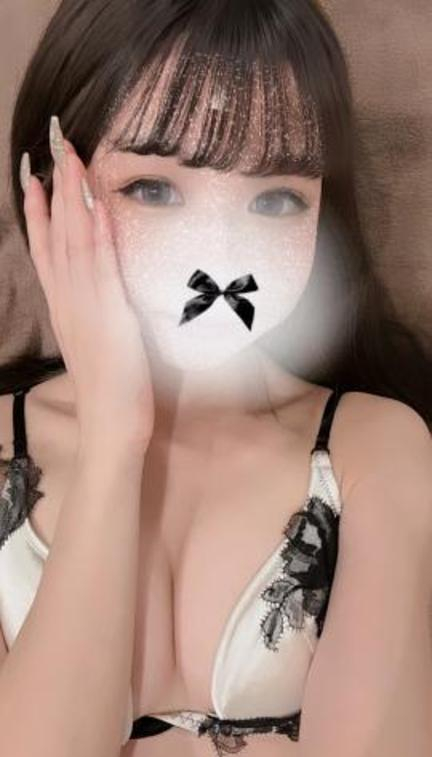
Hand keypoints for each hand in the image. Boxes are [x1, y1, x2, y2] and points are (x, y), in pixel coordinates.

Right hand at [21, 118, 154, 445]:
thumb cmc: (107, 386)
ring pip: (74, 244)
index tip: (33, 177)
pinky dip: (97, 236)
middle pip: (56, 237)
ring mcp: (87, 306)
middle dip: (54, 190)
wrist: (111, 423)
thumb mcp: (93, 341)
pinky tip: (97, 208)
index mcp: (63, 306)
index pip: (45, 250)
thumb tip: (96, 286)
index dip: (37, 213)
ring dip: (73, 200)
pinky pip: (101, 268)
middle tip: (53, 146)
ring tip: (70, 160)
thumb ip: (91, 311)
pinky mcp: (111, 315)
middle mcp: (68, 301)